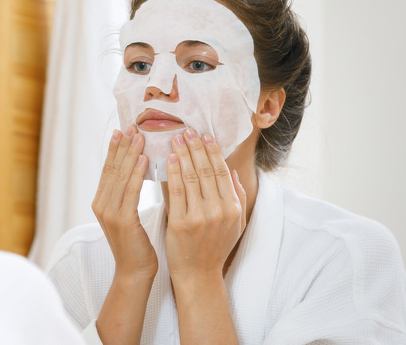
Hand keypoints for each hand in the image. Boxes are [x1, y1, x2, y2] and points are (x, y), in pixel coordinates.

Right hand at [94, 126, 155, 344]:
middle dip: (122, 145)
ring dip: (130, 153)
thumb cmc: (138, 244)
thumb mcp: (130, 215)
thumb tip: (139, 169)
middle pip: (112, 168)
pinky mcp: (121, 220)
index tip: (123, 129)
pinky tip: (144, 158)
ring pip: (120, 176)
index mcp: (102, 202)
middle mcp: (101, 204)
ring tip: (139, 135)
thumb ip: (129, 194)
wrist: (134, 272)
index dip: (116, 149)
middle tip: (131, 124)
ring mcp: (109, 212)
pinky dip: (136, 173)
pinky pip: (130, 190)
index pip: (109, 169)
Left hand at [165, 129, 246, 284]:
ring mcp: (200, 217)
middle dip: (196, 148)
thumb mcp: (235, 225)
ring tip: (175, 139)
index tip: (204, 136)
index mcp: (233, 209)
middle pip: (207, 171)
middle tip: (187, 130)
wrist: (198, 274)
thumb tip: (233, 173)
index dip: (213, 151)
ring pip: (191, 178)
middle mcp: (219, 211)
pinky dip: (172, 173)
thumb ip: (237, 198)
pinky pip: (176, 192)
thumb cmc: (215, 247)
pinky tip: (168, 159)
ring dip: (183, 155)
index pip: (222, 172)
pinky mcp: (181, 224)